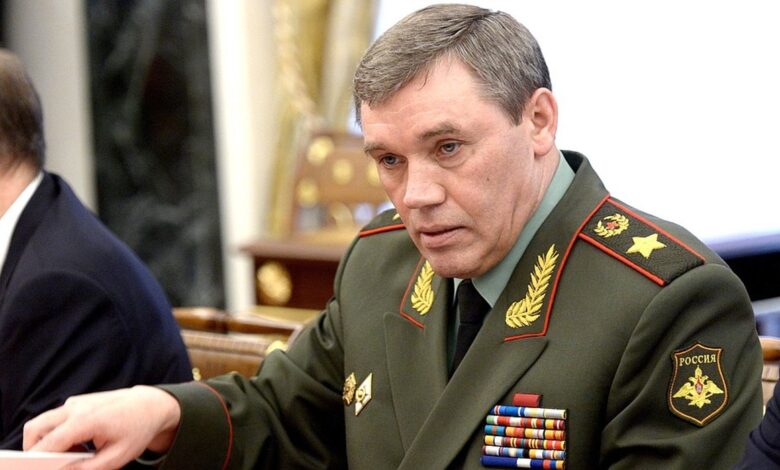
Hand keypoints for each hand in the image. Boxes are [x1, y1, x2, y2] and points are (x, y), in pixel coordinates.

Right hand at [23, 385, 180, 469]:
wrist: (151, 404)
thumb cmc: (137, 430)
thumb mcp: (117, 457)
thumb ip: (88, 468)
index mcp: (86, 420)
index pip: (49, 442)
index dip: (38, 460)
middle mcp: (76, 407)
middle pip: (36, 428)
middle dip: (33, 449)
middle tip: (48, 465)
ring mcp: (75, 402)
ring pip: (43, 422)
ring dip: (47, 441)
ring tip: (72, 454)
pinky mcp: (77, 402)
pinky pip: (56, 419)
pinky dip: (58, 433)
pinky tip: (79, 444)